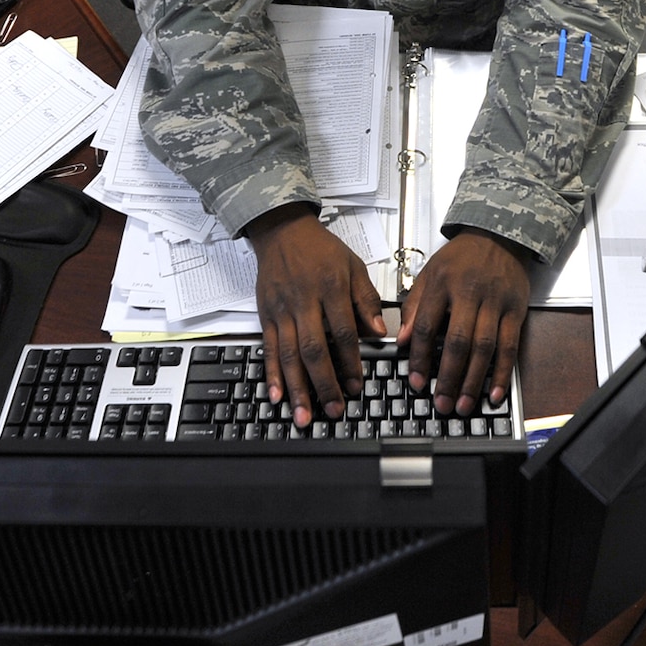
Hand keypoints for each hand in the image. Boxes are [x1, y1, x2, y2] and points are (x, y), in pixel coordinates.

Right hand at [248, 203, 385, 427]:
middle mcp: (303, 301)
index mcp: (330, 288)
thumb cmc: (321, 249)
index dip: (350, 362)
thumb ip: (366, 299)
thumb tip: (380, 331)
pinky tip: (277, 395)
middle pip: (313, 349)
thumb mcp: (353, 266)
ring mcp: (281, 310)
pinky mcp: (265, 315)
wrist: (282, 230)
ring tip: (303, 415)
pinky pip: (268, 349)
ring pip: (288, 354)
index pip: (343, 331)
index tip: (356, 386)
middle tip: (333, 410)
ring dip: (296, 388)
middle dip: (323, 383)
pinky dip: (271, 374)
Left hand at [399, 228, 530, 417]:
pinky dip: (502, 372)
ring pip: (484, 347)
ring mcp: (495, 302)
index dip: (419, 357)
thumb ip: (414, 307)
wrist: (499, 234)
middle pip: (457, 341)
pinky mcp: (516, 310)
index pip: (425, 326)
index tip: (415, 382)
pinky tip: (495, 393)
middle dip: (448, 377)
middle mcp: (469, 292)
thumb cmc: (460, 258)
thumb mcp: (429, 273)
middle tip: (441, 404)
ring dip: (473, 380)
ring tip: (463, 405)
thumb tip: (402, 341)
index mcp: (441, 283)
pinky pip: (510, 346)